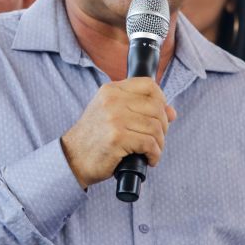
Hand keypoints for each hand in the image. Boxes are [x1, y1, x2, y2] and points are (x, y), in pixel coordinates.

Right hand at [60, 77, 176, 188]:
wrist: (73, 158)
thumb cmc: (95, 137)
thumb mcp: (113, 114)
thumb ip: (140, 109)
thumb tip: (172, 112)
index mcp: (111, 90)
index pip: (148, 84)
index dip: (161, 99)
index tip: (160, 115)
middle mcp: (112, 100)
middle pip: (156, 107)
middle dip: (163, 127)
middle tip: (156, 140)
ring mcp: (114, 118)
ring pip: (156, 127)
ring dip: (159, 144)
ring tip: (151, 152)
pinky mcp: (117, 138)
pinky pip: (150, 144)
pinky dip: (154, 155)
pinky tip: (148, 159)